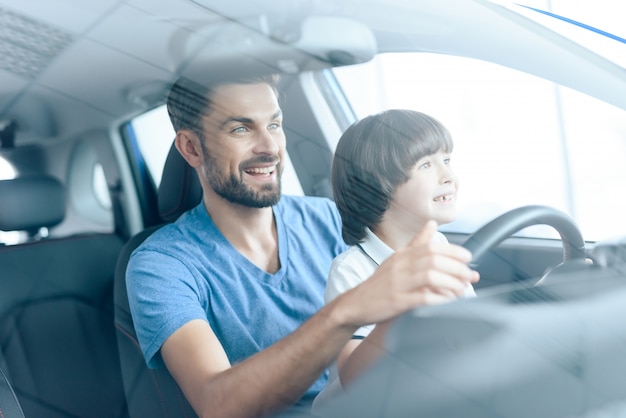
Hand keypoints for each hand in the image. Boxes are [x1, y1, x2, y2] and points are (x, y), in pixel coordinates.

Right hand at [337, 220, 478, 326]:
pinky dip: (439, 299)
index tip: (468, 258)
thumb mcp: (397, 259)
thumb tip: (432, 224)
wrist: (356, 304)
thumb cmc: (380, 283)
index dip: (453, 251)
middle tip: (470, 276)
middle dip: (456, 268)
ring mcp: (398, 283)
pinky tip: (448, 302)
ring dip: (450, 283)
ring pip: (430, 277)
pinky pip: (423, 298)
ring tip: (462, 289)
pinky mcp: (397, 301)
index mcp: (402, 255)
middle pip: (433, 260)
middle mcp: (400, 266)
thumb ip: (417, 243)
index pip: (431, 246)